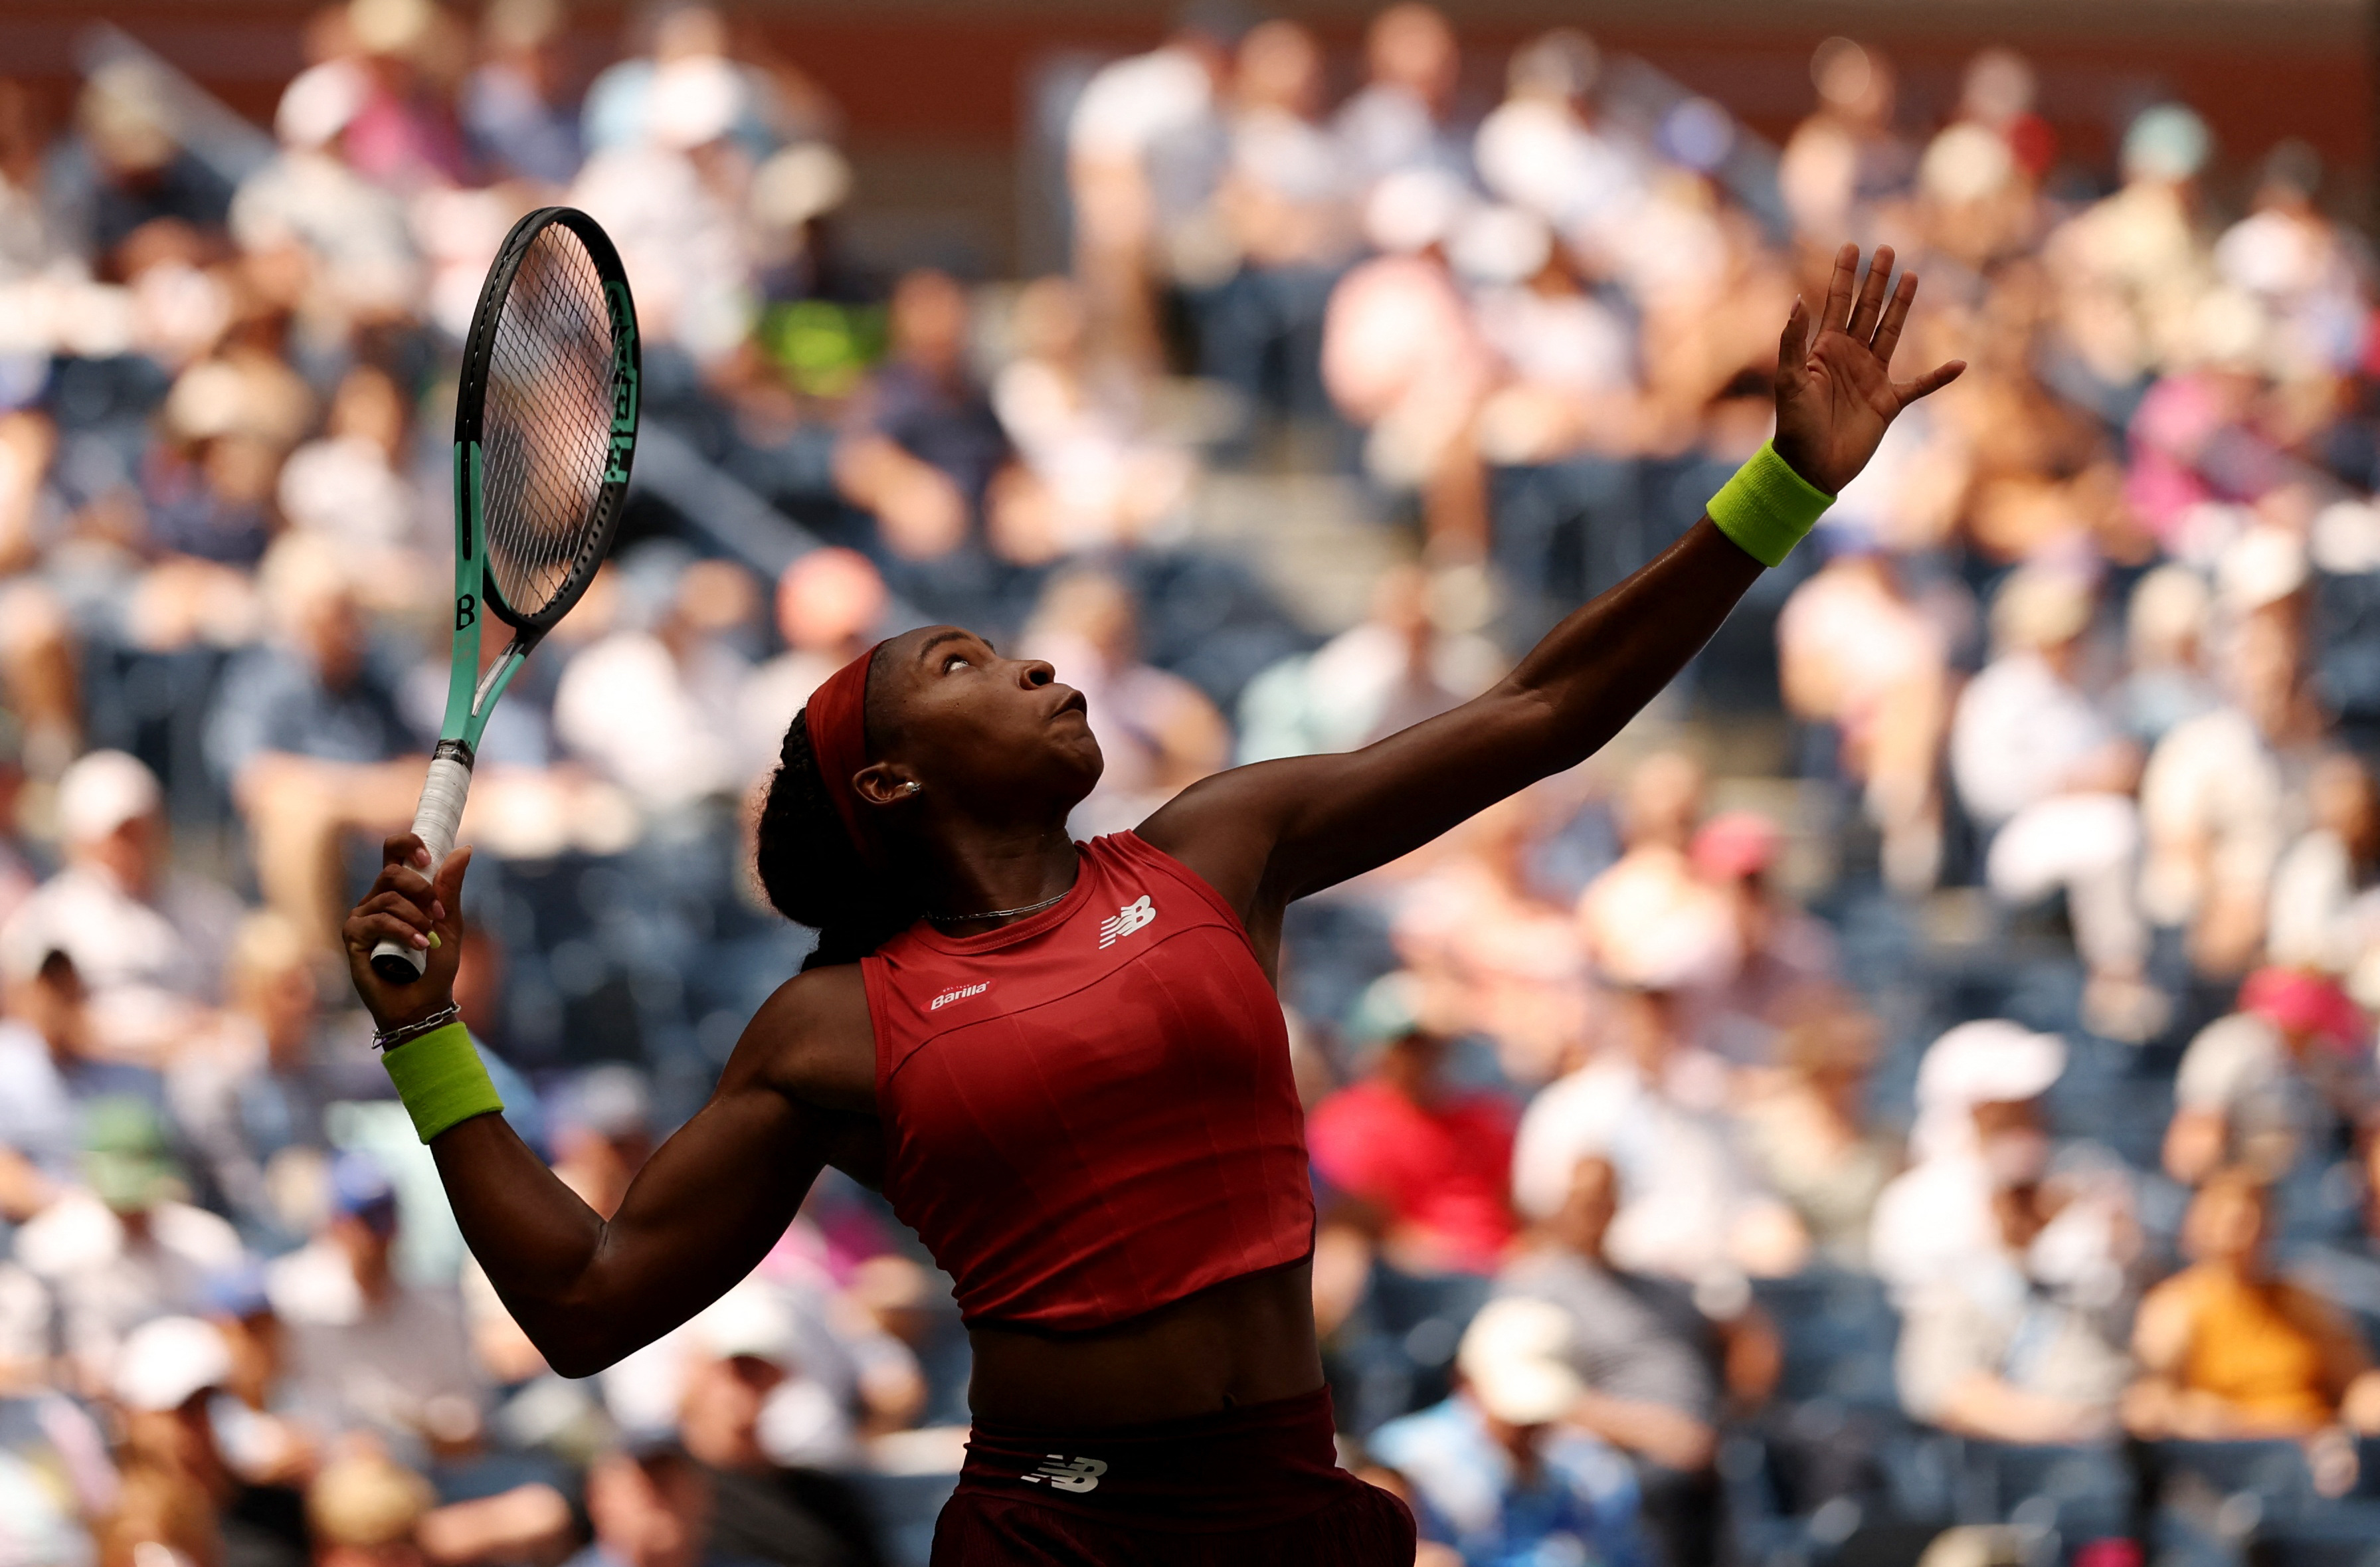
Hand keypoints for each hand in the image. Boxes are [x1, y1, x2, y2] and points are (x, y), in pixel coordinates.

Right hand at [342, 833, 472, 1031]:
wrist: (423, 1003)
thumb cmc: (435, 966)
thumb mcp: (449, 923)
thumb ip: (450, 889)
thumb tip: (464, 849)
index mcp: (399, 891)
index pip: (394, 852)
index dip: (408, 844)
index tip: (428, 858)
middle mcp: (376, 900)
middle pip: (392, 871)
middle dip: (421, 889)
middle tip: (438, 913)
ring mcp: (361, 918)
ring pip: (388, 898)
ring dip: (415, 917)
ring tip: (429, 939)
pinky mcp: (352, 937)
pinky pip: (377, 921)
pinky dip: (402, 931)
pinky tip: (418, 946)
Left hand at [1771, 243, 1964, 495]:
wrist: (1810, 469)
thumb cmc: (1794, 427)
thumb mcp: (1790, 381)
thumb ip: (1794, 342)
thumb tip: (1799, 300)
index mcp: (1825, 350)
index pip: (1837, 303)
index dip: (1844, 275)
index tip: (1851, 246)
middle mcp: (1850, 358)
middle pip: (1867, 310)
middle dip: (1876, 280)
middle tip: (1886, 249)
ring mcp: (1871, 378)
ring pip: (1891, 333)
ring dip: (1901, 307)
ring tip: (1912, 276)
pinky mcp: (1889, 403)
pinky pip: (1920, 386)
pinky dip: (1939, 377)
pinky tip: (1958, 364)